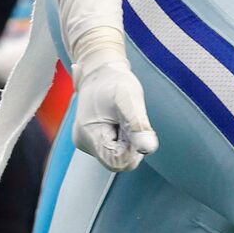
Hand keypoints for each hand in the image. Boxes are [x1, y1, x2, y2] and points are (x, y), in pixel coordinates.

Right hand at [71, 51, 157, 171]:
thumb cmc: (114, 81)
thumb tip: (148, 149)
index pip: (117, 162)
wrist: (101, 70)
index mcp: (89, 135)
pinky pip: (115, 148)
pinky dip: (122, 136)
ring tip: (122, 117)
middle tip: (128, 119)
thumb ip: (138, 125)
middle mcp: (85, 143)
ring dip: (127, 139)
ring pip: (118, 155)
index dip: (132, 149)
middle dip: (130, 143)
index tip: (133, 128)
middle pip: (118, 160)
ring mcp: (88, 142)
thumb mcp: (129, 99)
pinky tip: (119, 120)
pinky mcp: (94, 140)